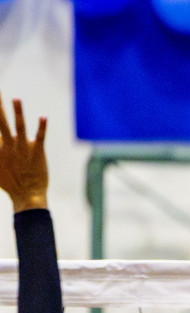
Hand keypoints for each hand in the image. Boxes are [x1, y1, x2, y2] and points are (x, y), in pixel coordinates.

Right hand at [0, 95, 47, 212]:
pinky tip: (43, 117)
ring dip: (18, 112)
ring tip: (16, 98)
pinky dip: (41, 127)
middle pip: (0, 121)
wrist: (27, 195)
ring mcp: (23, 147)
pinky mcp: (38, 152)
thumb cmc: (10, 183)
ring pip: (20, 126)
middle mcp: (9, 144)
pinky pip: (40, 137)